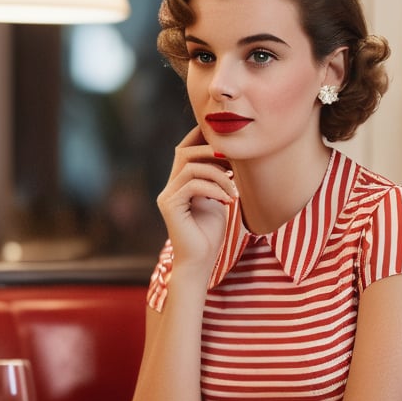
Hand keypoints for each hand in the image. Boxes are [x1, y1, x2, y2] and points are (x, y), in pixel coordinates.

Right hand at [157, 127, 237, 271]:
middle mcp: (170, 187)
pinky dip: (214, 188)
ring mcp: (167, 196)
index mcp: (179, 184)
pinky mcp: (170, 206)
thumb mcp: (217, 200)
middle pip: (183, 152)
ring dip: (217, 173)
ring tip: (233, 189)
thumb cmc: (210, 234)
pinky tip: (228, 199)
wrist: (200, 262)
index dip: (201, 138)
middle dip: (210, 150)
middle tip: (233, 158)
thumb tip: (229, 157)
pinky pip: (192, 185)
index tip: (226, 139)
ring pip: (190, 167)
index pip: (185, 151)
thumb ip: (216, 180)